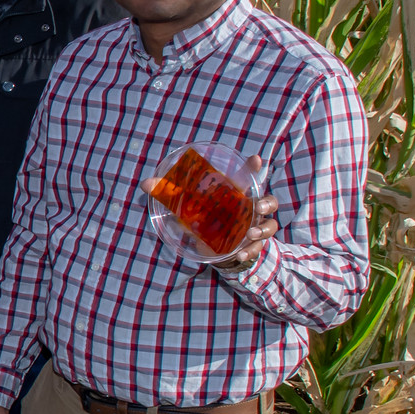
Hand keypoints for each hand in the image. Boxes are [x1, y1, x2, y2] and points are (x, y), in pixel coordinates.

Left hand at [137, 155, 280, 268]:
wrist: (216, 249)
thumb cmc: (205, 220)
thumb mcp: (188, 208)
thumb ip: (169, 195)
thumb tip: (145, 184)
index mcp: (236, 195)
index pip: (249, 177)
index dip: (253, 168)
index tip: (255, 159)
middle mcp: (250, 209)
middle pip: (268, 201)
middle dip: (266, 202)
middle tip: (256, 207)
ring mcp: (255, 227)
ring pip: (270, 225)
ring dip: (262, 229)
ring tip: (250, 234)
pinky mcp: (253, 245)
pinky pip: (258, 247)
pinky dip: (251, 251)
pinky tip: (241, 254)